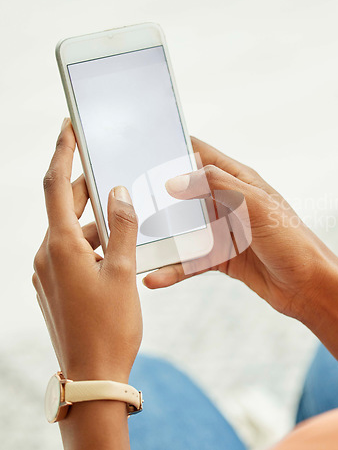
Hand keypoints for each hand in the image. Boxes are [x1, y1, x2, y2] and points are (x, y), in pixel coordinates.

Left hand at [33, 118, 141, 382]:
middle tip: (112, 170)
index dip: (61, 152)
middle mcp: (47, 255)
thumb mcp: (123, 272)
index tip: (68, 127)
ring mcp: (49, 272)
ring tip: (125, 216)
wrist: (92, 374)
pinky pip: (73, 250)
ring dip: (96, 220)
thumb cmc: (110, 326)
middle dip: (87, 187)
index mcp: (61, 247)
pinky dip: (93, 241)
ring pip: (71, 230)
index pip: (55, 186)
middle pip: (64, 207)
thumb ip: (122, 227)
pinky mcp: (56, 285)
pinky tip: (117, 247)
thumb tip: (120, 193)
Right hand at [143, 137, 334, 319]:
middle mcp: (228, 202)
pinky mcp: (220, 257)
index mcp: (239, 181)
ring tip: (132, 238)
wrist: (308, 286)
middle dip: (158, 192)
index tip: (144, 144)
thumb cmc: (291, 240)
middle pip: (186, 191)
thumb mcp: (256, 205)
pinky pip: (190, 260)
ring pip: (184, 228)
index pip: (202, 155)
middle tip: (126, 193)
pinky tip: (154, 278)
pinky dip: (173, 268)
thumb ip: (218, 186)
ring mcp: (222, 230)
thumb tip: (176, 180)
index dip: (176, 146)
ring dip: (161, 234)